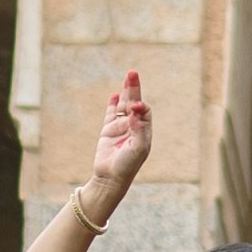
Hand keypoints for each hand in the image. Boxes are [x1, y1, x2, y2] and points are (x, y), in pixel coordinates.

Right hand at [83, 66, 151, 196]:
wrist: (110, 178)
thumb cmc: (128, 166)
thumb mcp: (138, 149)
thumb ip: (138, 130)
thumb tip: (135, 111)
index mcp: (144, 131)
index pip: (144, 111)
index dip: (140, 106)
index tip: (135, 106)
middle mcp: (133, 127)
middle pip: (134, 103)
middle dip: (134, 89)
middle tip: (132, 73)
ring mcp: (120, 128)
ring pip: (123, 105)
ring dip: (125, 92)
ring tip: (128, 76)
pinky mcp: (107, 131)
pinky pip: (110, 114)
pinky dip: (112, 104)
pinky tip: (114, 95)